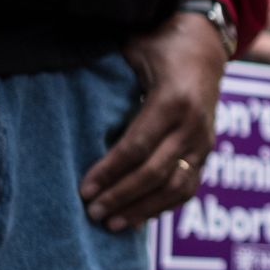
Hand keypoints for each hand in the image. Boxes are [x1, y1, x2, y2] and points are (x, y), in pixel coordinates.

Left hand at [79, 12, 227, 232]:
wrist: (205, 45)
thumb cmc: (160, 46)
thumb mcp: (134, 51)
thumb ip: (108, 76)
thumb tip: (63, 95)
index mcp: (173, 101)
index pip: (137, 147)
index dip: (109, 171)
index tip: (84, 189)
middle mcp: (193, 126)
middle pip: (155, 172)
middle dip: (121, 196)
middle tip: (92, 211)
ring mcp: (204, 141)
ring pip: (176, 187)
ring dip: (143, 209)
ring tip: (112, 224)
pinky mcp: (206, 152)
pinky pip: (188, 188)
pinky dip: (162, 207)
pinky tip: (137, 220)